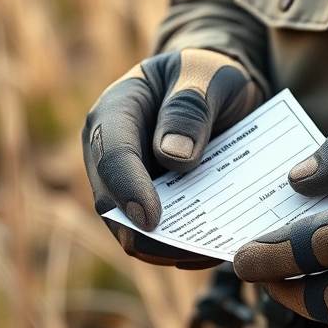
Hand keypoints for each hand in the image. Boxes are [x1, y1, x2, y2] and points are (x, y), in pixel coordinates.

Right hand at [83, 49, 261, 268]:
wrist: (218, 90)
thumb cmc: (208, 76)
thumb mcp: (208, 75)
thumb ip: (190, 108)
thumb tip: (172, 158)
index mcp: (114, 111)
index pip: (112, 156)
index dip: (129, 191)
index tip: (152, 219)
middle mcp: (109, 152)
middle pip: (113, 205)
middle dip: (148, 234)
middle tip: (192, 250)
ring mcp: (126, 182)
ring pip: (132, 230)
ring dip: (168, 247)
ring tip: (211, 251)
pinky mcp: (149, 204)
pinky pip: (158, 236)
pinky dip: (184, 247)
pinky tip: (216, 248)